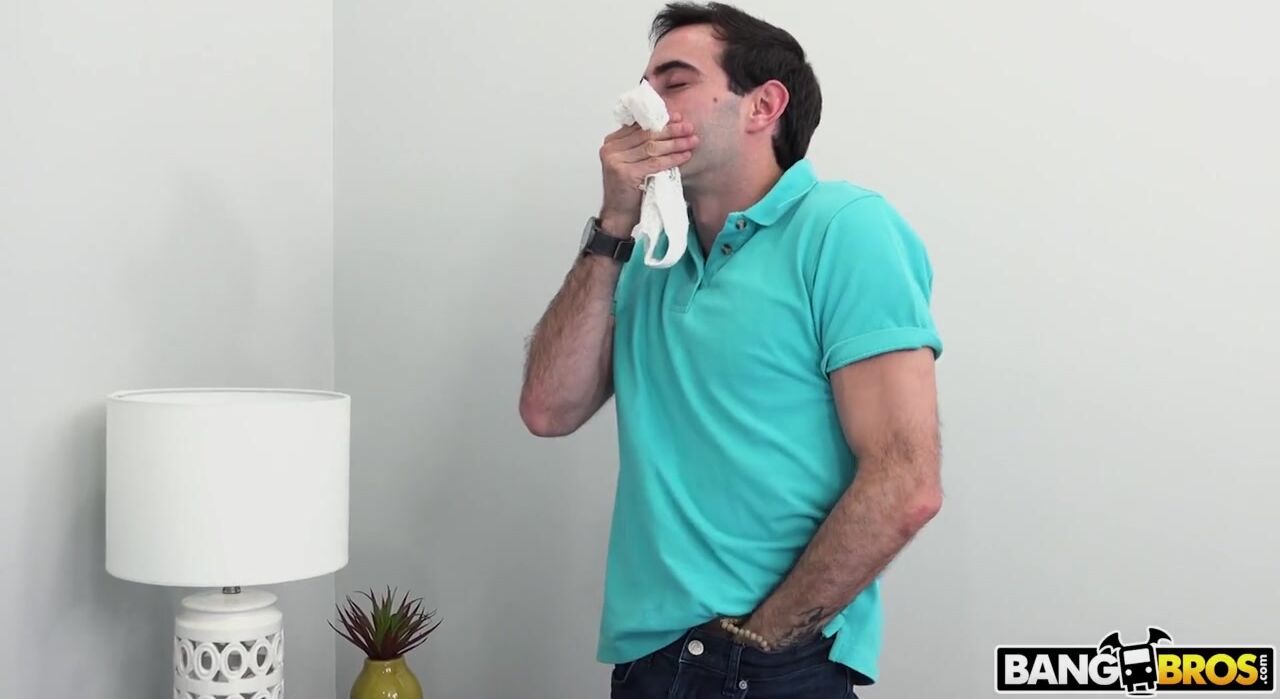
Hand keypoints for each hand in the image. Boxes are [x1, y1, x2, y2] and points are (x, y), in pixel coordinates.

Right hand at [598, 113, 697, 233]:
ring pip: (652, 147)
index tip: (678, 117)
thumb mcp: (631, 162)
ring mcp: (616, 162)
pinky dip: (672, 159)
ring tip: (692, 141)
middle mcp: (610, 150)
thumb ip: (640, 145)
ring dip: (675, 143)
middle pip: (646, 135)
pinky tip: (685, 156)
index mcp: (611, 142)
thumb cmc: (629, 190)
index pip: (639, 126)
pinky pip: (655, 163)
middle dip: (671, 130)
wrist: (619, 215)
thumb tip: (666, 124)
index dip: (660, 120)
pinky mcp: (626, 174)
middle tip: (689, 127)